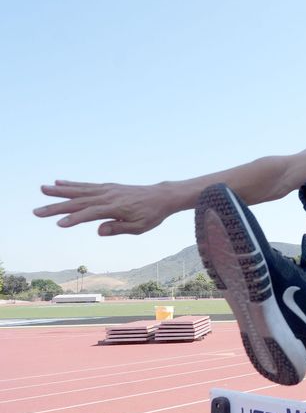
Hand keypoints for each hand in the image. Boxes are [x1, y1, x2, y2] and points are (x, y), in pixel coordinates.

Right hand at [34, 180, 171, 235]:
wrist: (162, 197)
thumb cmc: (151, 215)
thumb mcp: (139, 227)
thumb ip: (118, 228)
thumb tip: (98, 231)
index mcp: (116, 208)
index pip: (90, 214)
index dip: (74, 219)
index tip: (59, 224)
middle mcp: (108, 196)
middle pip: (79, 202)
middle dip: (57, 207)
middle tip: (37, 212)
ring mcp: (107, 189)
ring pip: (79, 190)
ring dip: (60, 191)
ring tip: (42, 189)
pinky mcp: (107, 186)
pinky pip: (87, 185)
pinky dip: (72, 183)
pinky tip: (59, 182)